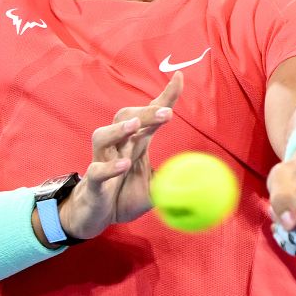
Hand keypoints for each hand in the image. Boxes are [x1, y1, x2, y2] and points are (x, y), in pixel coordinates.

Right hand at [57, 72, 183, 240]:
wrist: (96, 218)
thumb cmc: (124, 196)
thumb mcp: (155, 189)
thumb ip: (174, 182)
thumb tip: (202, 182)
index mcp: (136, 143)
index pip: (151, 113)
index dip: (165, 96)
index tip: (179, 77)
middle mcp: (118, 147)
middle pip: (126, 118)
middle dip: (146, 112)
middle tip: (167, 112)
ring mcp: (102, 162)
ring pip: (103, 137)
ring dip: (119, 129)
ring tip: (135, 126)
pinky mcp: (93, 184)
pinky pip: (96, 171)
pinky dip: (109, 167)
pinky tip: (124, 165)